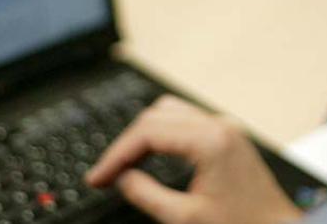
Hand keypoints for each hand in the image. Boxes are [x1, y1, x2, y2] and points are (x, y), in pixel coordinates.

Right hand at [85, 95, 303, 223]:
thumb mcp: (186, 218)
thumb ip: (147, 195)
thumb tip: (122, 178)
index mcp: (210, 140)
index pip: (147, 132)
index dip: (116, 155)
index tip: (97, 177)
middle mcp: (219, 126)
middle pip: (156, 116)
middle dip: (127, 143)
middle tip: (106, 173)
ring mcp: (226, 129)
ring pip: (170, 113)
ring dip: (144, 135)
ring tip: (124, 164)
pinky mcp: (229, 137)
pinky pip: (187, 122)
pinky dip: (163, 135)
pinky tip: (151, 156)